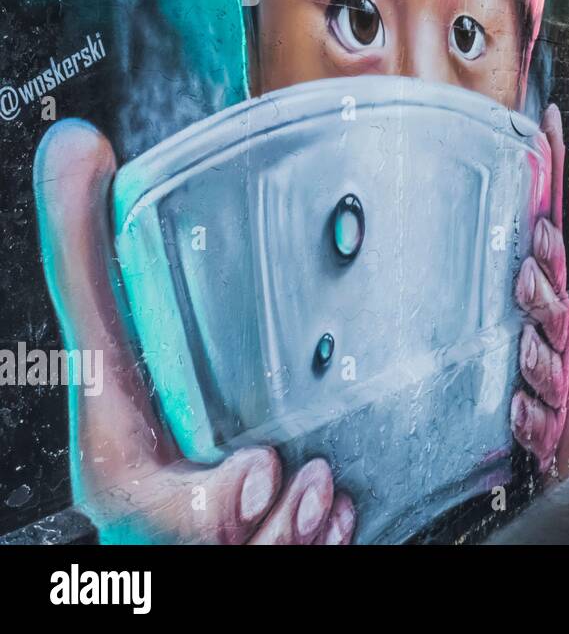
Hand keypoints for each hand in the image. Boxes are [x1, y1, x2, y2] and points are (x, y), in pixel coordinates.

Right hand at [34, 119, 354, 543]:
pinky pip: (307, 563)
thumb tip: (75, 144)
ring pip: (270, 561)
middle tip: (317, 485)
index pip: (150, 505)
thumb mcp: (110, 333)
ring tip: (334, 496)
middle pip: (225, 548)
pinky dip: (334, 546)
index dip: (200, 506)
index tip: (252, 474)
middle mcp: (170, 525)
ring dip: (308, 538)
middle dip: (275, 530)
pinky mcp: (266, 547)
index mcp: (126, 474)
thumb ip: (89, 252)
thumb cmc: (147, 407)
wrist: (183, 468)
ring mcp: (222, 542)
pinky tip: (355, 512)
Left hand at [511, 105, 568, 477]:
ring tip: (523, 338)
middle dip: (548, 272)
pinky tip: (518, 412)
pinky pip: (541, 424)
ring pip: (555, 357)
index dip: (551, 176)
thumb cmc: (540, 389)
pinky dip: (532, 419)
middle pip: (558, 295)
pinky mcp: (554, 430)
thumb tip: (479, 207)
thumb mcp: (521, 329)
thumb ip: (501, 276)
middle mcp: (559, 339)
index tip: (542, 128)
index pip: (549, 235)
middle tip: (532, 249)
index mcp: (549, 307)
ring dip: (542, 343)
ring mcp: (559, 383)